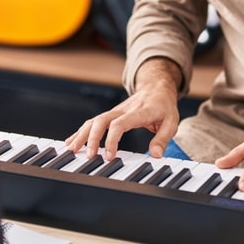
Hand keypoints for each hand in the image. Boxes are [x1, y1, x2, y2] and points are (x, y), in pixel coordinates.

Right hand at [65, 58, 180, 160]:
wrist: (157, 87)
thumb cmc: (163, 106)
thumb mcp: (171, 122)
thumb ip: (163, 139)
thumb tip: (156, 155)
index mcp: (139, 112)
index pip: (120, 124)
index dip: (112, 140)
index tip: (109, 156)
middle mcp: (124, 110)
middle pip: (102, 120)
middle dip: (92, 138)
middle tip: (89, 155)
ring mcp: (116, 111)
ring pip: (94, 120)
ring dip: (82, 134)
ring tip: (72, 149)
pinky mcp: (111, 114)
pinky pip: (94, 121)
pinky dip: (82, 131)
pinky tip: (72, 141)